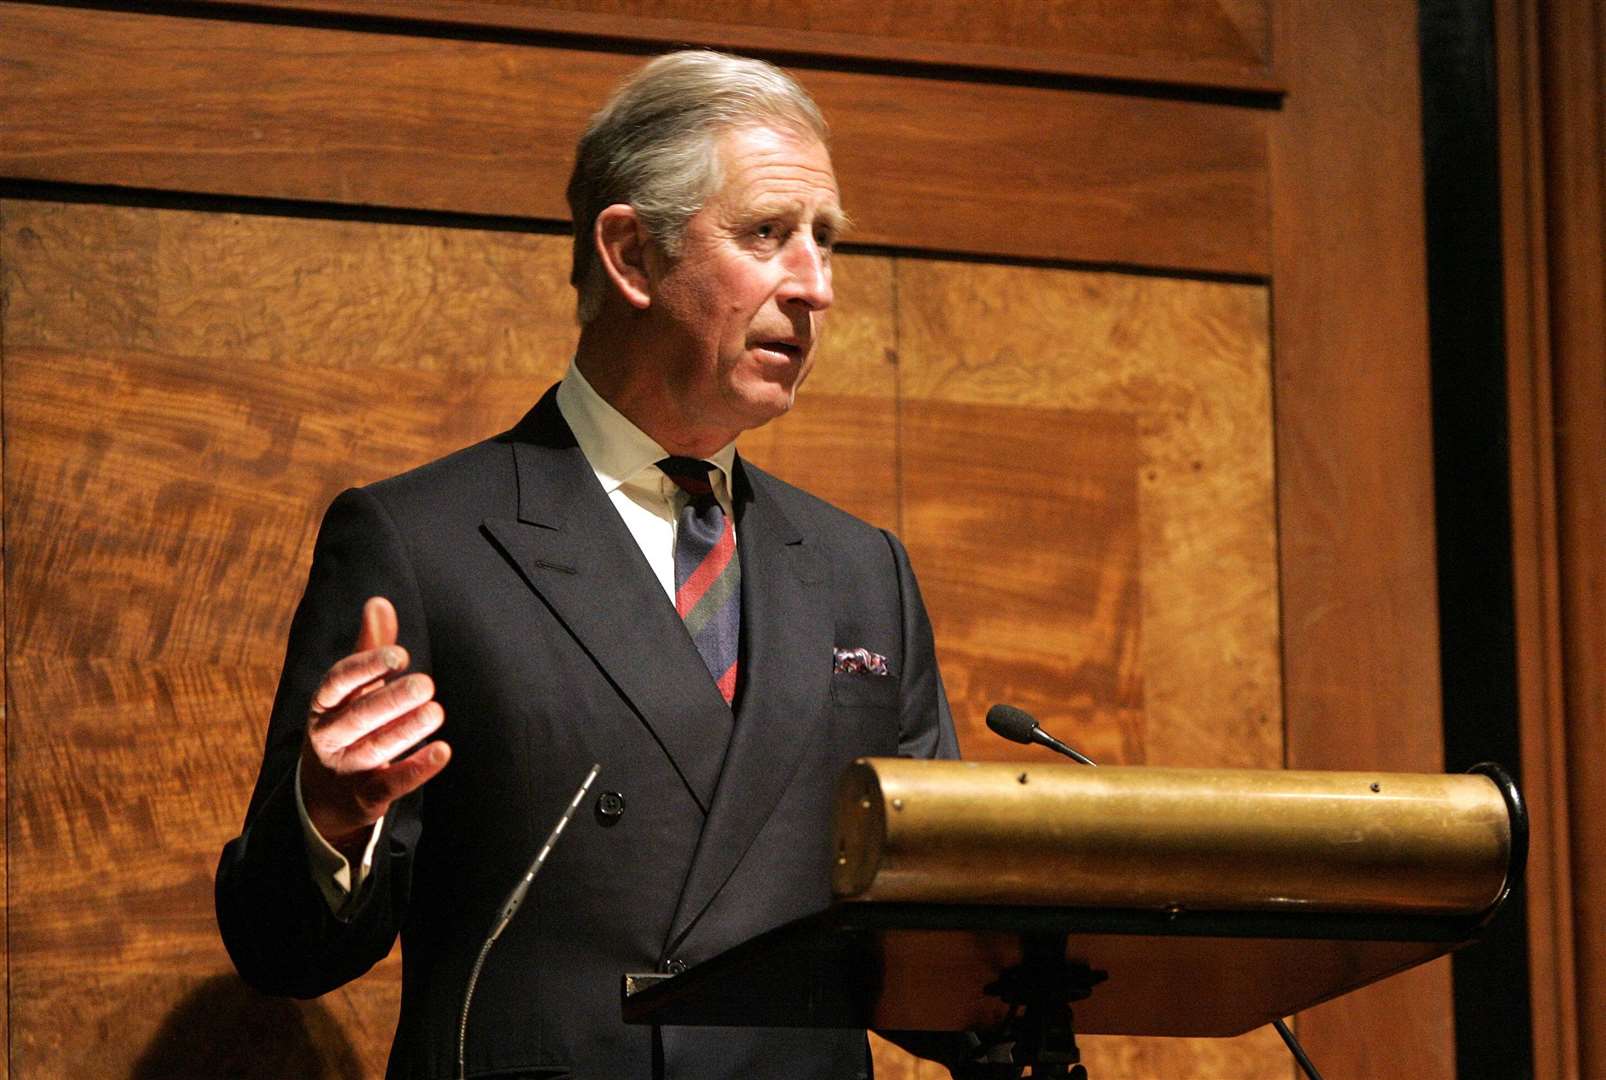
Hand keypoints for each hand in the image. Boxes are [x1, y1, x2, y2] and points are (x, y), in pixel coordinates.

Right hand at [299, 596, 450, 857]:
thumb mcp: (351, 690)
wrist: (325, 795)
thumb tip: (379, 601)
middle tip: (426, 684)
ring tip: (436, 712)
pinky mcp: (366, 797)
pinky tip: (443, 753)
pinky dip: (416, 769)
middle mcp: (329, 735)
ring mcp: (346, 768)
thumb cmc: (347, 724)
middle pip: (359, 716)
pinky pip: (391, 783)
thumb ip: (368, 647)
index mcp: (323, 704)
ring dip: (407, 731)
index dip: (366, 667)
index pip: (338, 682)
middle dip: (391, 700)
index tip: (400, 655)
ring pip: (375, 748)